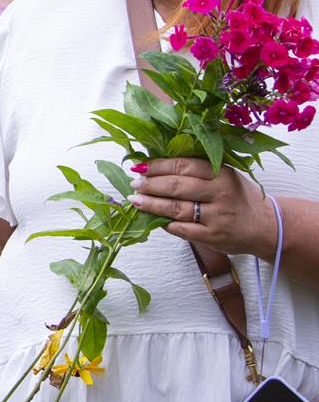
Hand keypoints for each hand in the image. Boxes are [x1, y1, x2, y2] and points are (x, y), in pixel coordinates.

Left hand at [129, 157, 276, 257]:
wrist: (266, 227)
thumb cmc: (239, 198)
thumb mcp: (225, 176)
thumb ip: (197, 171)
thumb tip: (157, 165)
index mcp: (222, 174)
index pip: (184, 166)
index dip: (158, 166)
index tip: (140, 166)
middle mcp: (221, 193)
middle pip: (177, 186)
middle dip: (151, 184)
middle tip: (134, 183)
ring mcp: (217, 216)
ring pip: (176, 208)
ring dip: (152, 204)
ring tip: (136, 200)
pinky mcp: (213, 237)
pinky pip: (182, 229)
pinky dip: (165, 224)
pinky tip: (153, 219)